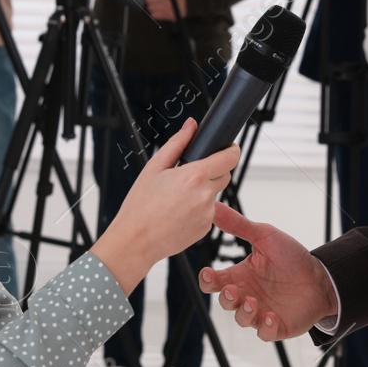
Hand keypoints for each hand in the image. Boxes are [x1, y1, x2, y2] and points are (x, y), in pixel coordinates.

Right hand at [94, 117, 238, 292]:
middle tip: (188, 175)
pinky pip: (207, 212)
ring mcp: (207, 214)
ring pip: (214, 194)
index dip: (231, 150)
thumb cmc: (140, 206)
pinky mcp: (205, 229)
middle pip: (224, 175)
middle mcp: (205, 195)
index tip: (228, 148)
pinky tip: (177, 213)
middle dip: (212, 171)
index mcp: (194, 176)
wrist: (136, 241)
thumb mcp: (154, 167)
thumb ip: (177, 143)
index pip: (229, 158)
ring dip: (202, 192)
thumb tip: (191, 125)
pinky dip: (197, 209)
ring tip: (176, 199)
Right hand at [199, 202, 338, 341]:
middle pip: (225, 302)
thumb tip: (214, 206)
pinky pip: (265, 333)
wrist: (322, 276)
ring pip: (242, 319)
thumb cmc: (291, 257)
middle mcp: (247, 295)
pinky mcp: (277, 326)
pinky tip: (271, 317)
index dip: (208, 280)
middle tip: (234, 290)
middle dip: (226, 299)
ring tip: (254, 303)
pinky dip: (265, 328)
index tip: (209, 273)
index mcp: (241, 276)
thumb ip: (238, 225)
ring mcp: (261, 312)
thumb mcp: (264, 236)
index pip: (215, 282)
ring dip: (244, 313)